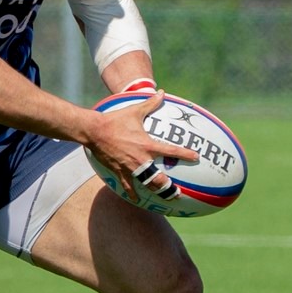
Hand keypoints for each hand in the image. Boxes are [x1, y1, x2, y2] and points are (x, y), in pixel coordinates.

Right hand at [85, 89, 197, 203]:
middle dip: (170, 187)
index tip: (196, 157)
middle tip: (179, 193)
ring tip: (166, 198)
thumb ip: (151, 103)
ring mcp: (129, 168)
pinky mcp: (119, 172)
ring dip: (157, 192)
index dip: (185, 154)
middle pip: (159, 178)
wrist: (94, 131)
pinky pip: (127, 186)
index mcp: (147, 145)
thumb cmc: (115, 120)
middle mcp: (141, 160)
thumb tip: (161, 92)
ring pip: (146, 185)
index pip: (171, 151)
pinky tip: (138, 200)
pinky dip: (133, 193)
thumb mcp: (135, 111)